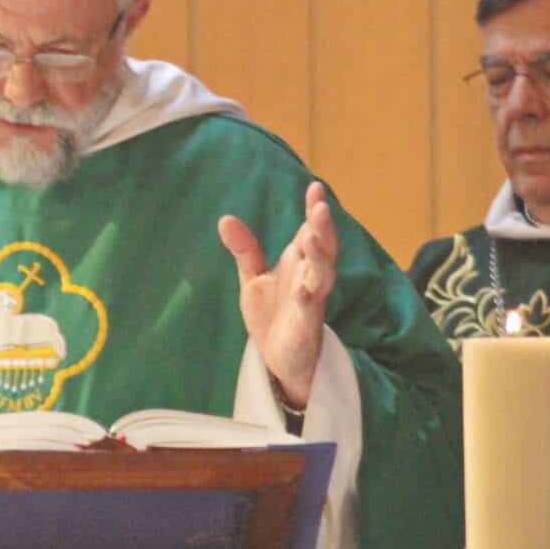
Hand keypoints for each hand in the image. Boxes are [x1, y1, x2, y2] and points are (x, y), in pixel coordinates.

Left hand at [217, 181, 336, 407]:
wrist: (277, 360)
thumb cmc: (272, 315)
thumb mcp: (253, 278)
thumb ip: (245, 250)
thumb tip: (226, 219)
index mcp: (299, 263)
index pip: (311, 232)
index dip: (314, 211)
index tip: (315, 188)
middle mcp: (310, 278)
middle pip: (323, 249)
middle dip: (324, 229)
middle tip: (322, 208)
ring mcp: (310, 302)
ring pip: (323, 276)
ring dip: (321, 257)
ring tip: (314, 238)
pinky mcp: (306, 326)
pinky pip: (310, 311)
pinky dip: (308, 298)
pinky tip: (304, 290)